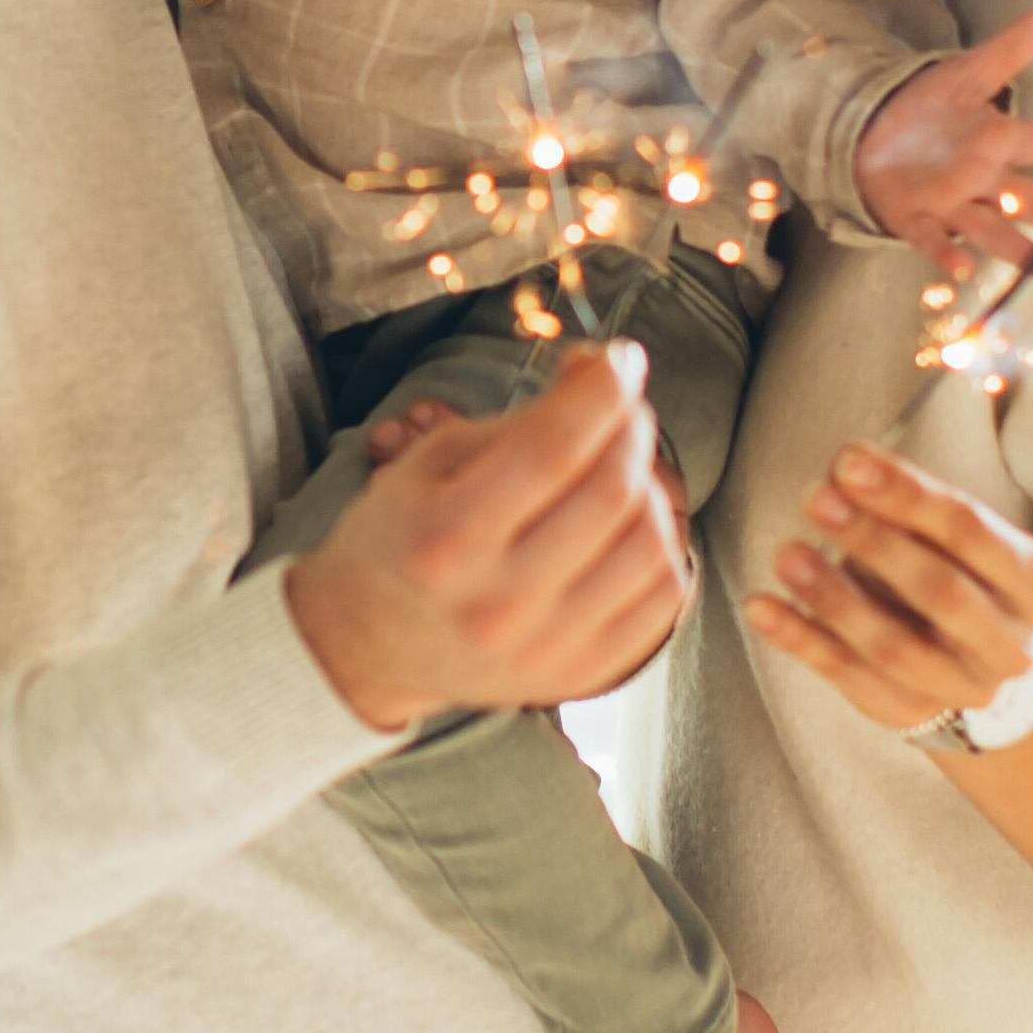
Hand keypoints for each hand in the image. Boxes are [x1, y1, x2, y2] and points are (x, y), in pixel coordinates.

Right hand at [283, 343, 688, 737]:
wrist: (368, 647)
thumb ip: (518, 422)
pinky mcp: (582, 673)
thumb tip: (601, 376)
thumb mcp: (429, 464)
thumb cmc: (399, 539)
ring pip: (650, 542)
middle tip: (619, 406)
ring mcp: (547, 647)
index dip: (602, 391)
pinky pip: (664, 595)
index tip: (619, 358)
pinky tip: (631, 522)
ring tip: (621, 467)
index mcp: (447, 538)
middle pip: (611, 491)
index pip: (553, 449)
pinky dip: (662, 543)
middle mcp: (499, 602)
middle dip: (630, 426)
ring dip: (650, 485)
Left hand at [746, 441, 1032, 734]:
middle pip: (939, 591)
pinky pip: (849, 678)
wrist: (977, 660)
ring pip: (894, 646)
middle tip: (815, 499)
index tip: (848, 462)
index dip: (907, 496)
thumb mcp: (953, 534)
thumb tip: (846, 465)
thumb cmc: (959, 571)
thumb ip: (908, 501)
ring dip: (833, 598)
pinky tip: (761, 607)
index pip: (970, 532)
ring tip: (786, 553)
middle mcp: (1011, 642)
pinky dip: (801, 640)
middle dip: (872, 542)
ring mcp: (963, 687)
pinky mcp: (910, 712)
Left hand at [846, 8, 1032, 275]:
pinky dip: (945, 252)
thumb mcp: (970, 71)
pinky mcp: (910, 216)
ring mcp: (947, 201)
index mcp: (999, 141)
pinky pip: (930, 238)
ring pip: (988, 228)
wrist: (872, 132)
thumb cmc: (930, 108)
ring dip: (1016, 248)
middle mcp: (982, 178)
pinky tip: (961, 268)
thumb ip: (1011, 48)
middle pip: (1031, 201)